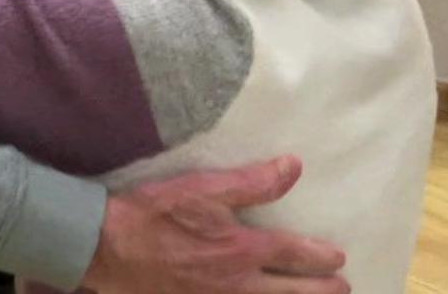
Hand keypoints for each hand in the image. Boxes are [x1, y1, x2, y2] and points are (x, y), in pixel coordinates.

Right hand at [84, 156, 346, 293]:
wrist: (106, 248)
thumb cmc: (153, 214)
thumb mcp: (202, 188)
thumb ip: (251, 182)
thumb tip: (292, 167)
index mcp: (244, 250)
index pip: (297, 255)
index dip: (322, 256)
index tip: (337, 257)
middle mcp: (239, 284)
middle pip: (294, 293)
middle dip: (323, 290)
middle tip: (341, 287)